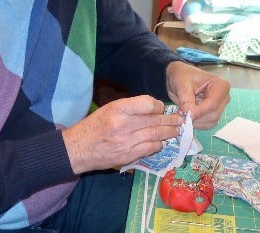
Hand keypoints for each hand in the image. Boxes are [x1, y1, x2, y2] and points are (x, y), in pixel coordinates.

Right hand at [62, 95, 183, 174]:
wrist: (78, 149)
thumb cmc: (93, 126)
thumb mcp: (108, 109)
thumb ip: (130, 108)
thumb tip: (153, 108)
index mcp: (118, 109)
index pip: (147, 104)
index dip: (158, 106)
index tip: (161, 108)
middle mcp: (123, 125)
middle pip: (155, 121)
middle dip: (170, 120)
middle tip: (181, 120)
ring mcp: (126, 142)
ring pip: (155, 135)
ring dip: (169, 133)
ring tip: (177, 131)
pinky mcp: (128, 156)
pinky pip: (149, 148)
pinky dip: (158, 144)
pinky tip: (161, 142)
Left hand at [165, 61, 230, 129]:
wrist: (180, 77)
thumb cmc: (183, 76)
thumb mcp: (182, 85)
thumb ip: (186, 99)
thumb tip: (188, 113)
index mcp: (220, 85)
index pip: (213, 103)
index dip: (199, 111)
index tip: (185, 114)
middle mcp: (223, 97)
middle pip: (213, 114)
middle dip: (196, 117)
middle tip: (181, 114)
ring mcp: (220, 106)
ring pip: (211, 122)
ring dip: (195, 121)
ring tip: (183, 113)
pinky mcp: (214, 113)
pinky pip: (207, 124)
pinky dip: (196, 123)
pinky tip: (188, 116)